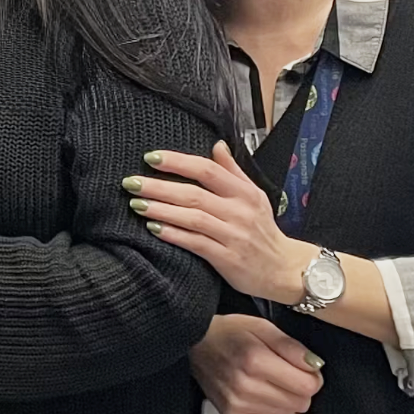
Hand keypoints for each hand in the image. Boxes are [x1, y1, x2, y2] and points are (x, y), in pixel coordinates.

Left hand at [134, 144, 308, 302]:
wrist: (284, 269)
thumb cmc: (262, 230)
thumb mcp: (254, 196)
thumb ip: (232, 171)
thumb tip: (216, 145)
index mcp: (244, 193)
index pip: (207, 170)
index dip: (177, 162)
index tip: (150, 158)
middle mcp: (239, 212)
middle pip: (194, 194)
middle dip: (159, 187)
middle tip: (130, 182)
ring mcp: (233, 235)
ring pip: (193, 218)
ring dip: (162, 210)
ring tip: (136, 204)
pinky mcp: (227, 259)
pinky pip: (196, 244)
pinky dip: (174, 235)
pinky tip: (154, 229)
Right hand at [189, 315, 321, 413]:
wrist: (194, 343)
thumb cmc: (229, 332)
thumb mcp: (263, 327)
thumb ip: (291, 347)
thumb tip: (315, 366)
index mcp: (255, 360)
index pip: (307, 386)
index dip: (312, 376)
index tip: (304, 369)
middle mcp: (246, 386)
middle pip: (300, 403)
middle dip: (300, 389)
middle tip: (286, 374)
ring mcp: (237, 404)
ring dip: (286, 400)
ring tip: (271, 382)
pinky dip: (272, 410)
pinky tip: (262, 394)